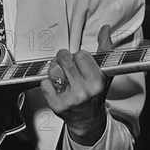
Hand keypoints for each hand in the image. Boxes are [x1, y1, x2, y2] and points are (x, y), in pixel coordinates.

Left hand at [41, 25, 113, 145]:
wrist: (88, 120)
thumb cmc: (96, 95)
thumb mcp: (105, 73)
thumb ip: (105, 49)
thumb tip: (105, 29)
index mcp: (96, 82)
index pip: (80, 55)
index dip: (79, 57)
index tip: (81, 62)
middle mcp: (83, 91)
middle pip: (64, 59)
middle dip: (65, 59)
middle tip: (68, 65)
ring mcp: (69, 99)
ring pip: (53, 70)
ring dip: (55, 69)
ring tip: (62, 74)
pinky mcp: (56, 105)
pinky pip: (44, 83)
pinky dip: (48, 82)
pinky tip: (56, 86)